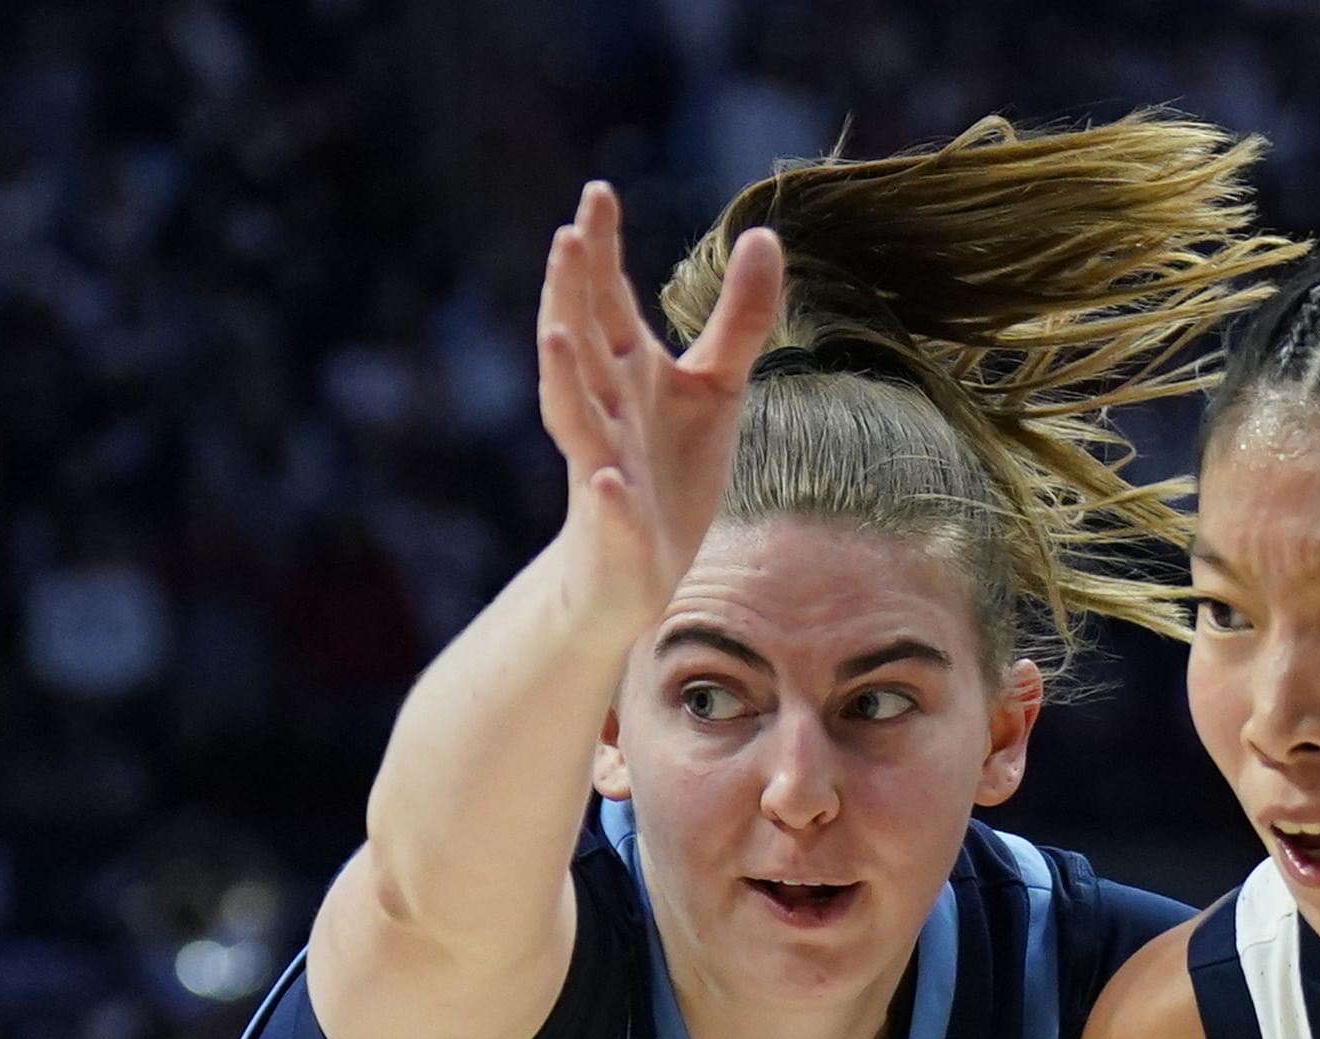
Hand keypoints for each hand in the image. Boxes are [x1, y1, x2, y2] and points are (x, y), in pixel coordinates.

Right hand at [532, 182, 781, 630]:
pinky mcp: (616, 528)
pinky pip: (608, 510)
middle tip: (566, 237)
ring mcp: (603, 466)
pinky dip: (606, 498)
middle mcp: (605, 409)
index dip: (601, 248)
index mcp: (626, 370)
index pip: (607, 298)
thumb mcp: (715, 388)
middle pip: (581, 343)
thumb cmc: (672, 469)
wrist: (641, 567)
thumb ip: (738, 319)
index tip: (598, 190)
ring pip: (574, 417)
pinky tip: (606, 483)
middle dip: (570, 293)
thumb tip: (763, 235)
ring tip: (555, 334)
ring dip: (563, 377)